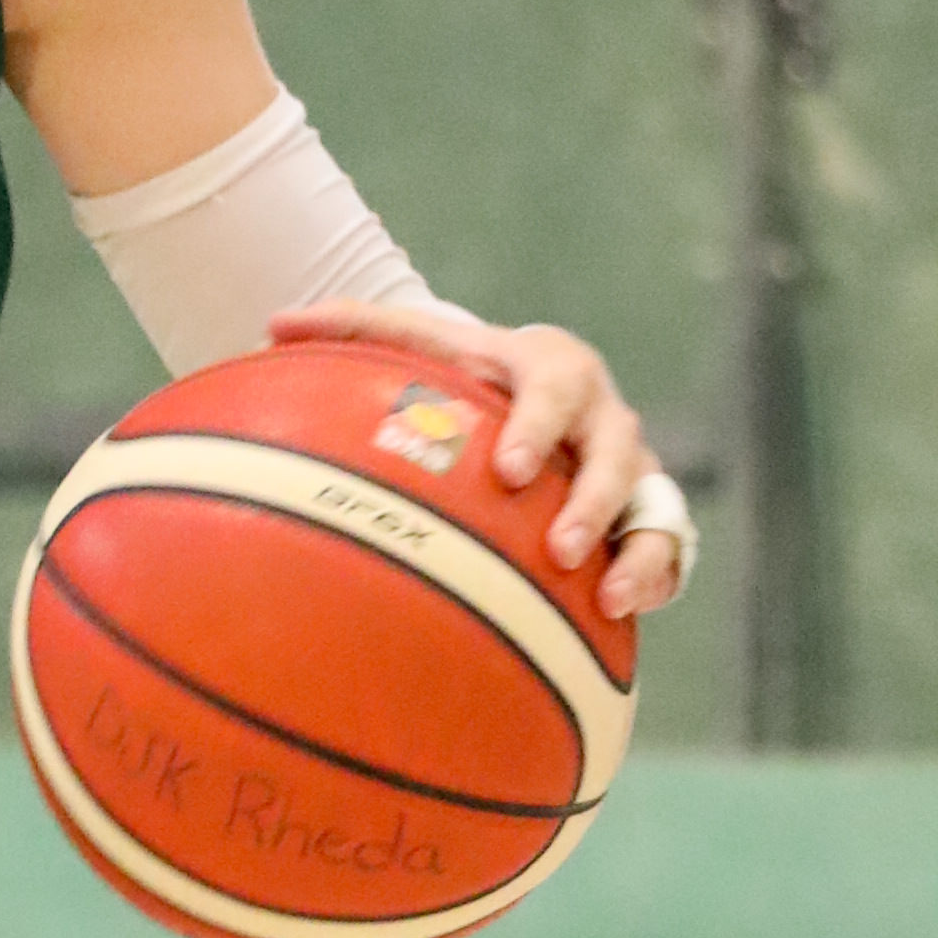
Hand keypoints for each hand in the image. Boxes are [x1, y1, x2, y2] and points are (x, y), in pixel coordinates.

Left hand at [269, 295, 685, 622]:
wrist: (528, 394)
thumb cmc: (462, 373)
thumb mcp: (421, 345)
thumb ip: (354, 329)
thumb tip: (271, 324)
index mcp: (547, 366)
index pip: (552, 387)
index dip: (536, 425)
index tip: (507, 469)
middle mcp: (599, 416)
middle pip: (615, 450)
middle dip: (593, 498)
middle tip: (560, 547)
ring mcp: (629, 467)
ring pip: (653, 504)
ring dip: (638, 549)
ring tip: (609, 595)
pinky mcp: (643, 512)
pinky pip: (666, 549)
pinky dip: (653, 577)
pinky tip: (622, 613)